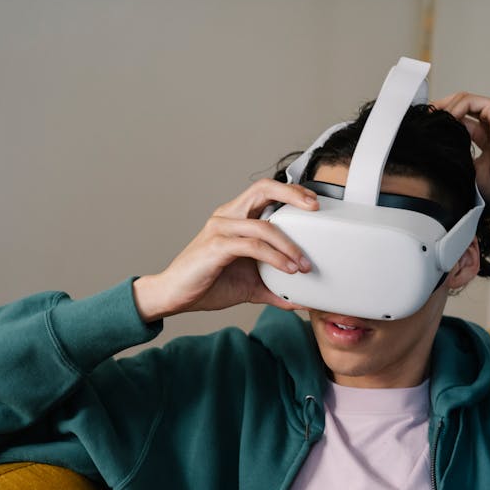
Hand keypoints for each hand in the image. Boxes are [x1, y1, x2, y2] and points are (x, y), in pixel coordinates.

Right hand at [133, 179, 317, 320]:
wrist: (174, 295)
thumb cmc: (207, 283)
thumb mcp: (250, 286)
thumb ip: (276, 288)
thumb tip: (302, 300)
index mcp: (235, 217)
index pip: (265, 191)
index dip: (291, 192)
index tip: (313, 204)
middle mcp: (227, 216)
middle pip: (263, 189)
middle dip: (292, 195)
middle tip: (315, 209)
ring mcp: (220, 229)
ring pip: (263, 225)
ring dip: (289, 245)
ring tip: (304, 264)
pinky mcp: (216, 247)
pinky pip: (252, 246)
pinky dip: (274, 257)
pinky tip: (287, 270)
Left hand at [432, 92, 489, 215]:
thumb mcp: (468, 167)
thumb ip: (456, 153)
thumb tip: (434, 149)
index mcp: (488, 134)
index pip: (460, 117)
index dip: (441, 119)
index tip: (424, 125)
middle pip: (460, 104)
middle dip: (439, 109)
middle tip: (424, 118)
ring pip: (463, 99)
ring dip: (444, 108)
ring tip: (432, 121)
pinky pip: (469, 101)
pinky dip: (453, 108)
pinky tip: (445, 121)